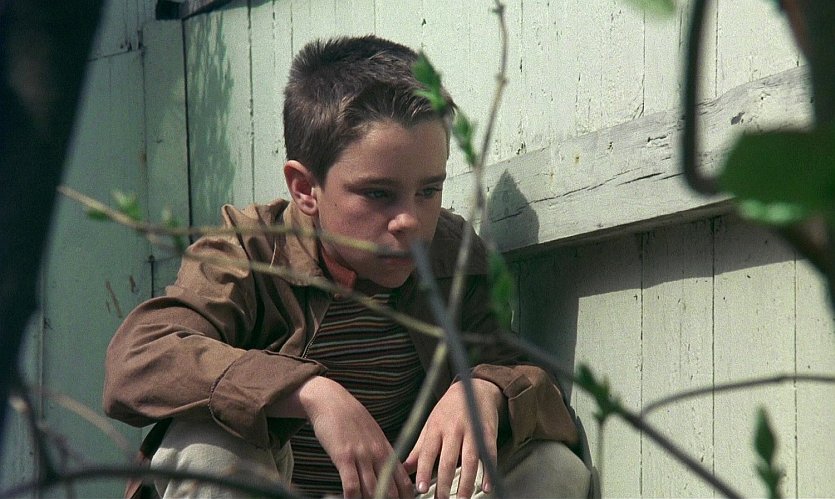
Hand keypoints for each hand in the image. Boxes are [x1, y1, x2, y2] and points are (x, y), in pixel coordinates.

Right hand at [273, 376, 413, 497]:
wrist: (331, 400)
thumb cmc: (350, 418)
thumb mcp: (372, 434)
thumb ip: (380, 453)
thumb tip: (387, 472)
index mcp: (386, 450)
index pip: (403, 481)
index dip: (406, 497)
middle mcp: (377, 454)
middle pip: (390, 490)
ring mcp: (361, 455)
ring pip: (372, 490)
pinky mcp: (344, 456)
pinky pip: (351, 485)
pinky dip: (352, 498)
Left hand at [404, 379, 505, 498]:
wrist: (474, 388)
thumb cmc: (448, 410)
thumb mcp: (430, 424)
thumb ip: (418, 448)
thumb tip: (403, 468)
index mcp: (436, 427)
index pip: (427, 452)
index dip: (423, 471)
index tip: (420, 489)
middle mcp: (453, 429)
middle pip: (448, 459)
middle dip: (444, 483)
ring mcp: (472, 430)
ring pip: (469, 460)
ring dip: (465, 483)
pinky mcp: (488, 433)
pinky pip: (489, 454)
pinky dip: (488, 472)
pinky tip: (485, 487)